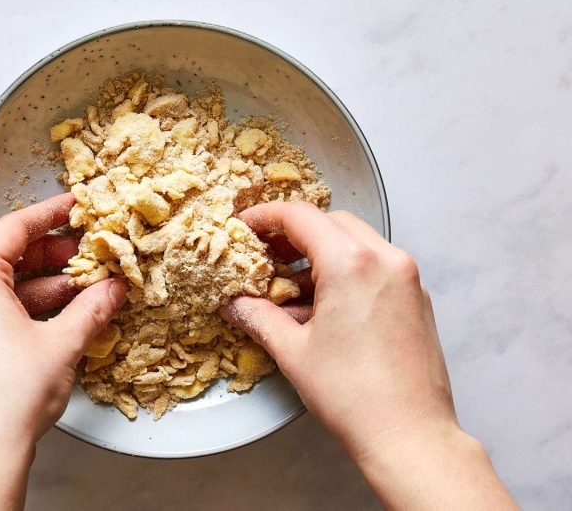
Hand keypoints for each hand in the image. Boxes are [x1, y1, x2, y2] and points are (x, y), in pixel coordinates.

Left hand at [0, 193, 126, 509]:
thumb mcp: (63, 343)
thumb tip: (114, 288)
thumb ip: (93, 307)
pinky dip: (27, 307)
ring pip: (2, 287)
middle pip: (6, 256)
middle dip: (52, 254)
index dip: (50, 213)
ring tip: (85, 287)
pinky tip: (62, 315)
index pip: (13, 229)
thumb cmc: (12, 396)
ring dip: (44, 284)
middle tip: (89, 251)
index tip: (75, 205)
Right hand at [221, 202, 516, 509]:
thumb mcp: (293, 352)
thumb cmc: (355, 397)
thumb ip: (259, 317)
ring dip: (321, 253)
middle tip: (265, 254)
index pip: (301, 217)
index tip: (246, 226)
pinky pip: (376, 266)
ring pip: (356, 242)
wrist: (410, 436)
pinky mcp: (416, 299)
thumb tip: (236, 304)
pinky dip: (346, 272)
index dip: (266, 217)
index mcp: (351, 264)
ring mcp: (407, 279)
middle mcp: (386, 260)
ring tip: (290, 287)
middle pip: (331, 222)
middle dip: (294, 233)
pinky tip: (323, 305)